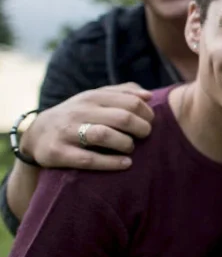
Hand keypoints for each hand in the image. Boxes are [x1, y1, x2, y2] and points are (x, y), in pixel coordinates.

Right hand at [20, 83, 153, 170]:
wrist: (36, 134)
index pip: (130, 101)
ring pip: (104, 135)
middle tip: (145, 135)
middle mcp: (79, 112)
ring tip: (131, 147)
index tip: (150, 122)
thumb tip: (148, 95)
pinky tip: (126, 163)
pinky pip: (89, 159)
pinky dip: (111, 163)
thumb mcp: (95, 99)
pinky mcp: (59, 153)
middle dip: (141, 128)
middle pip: (121, 118)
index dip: (147, 113)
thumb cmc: (77, 116)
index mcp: (92, 97)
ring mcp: (68, 132)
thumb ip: (122, 93)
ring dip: (126, 143)